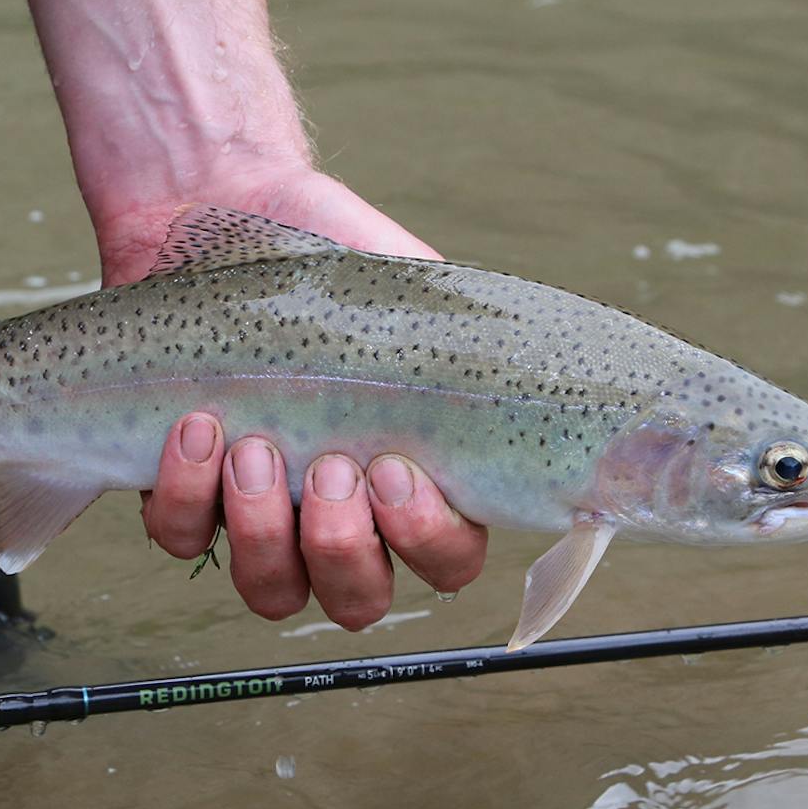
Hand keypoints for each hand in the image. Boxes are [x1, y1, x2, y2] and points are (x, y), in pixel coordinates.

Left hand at [10, 0, 485, 626]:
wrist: (224, 206)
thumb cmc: (335, 259)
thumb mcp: (431, 303)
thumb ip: (498, 362)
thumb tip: (627, 405)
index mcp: (418, 483)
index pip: (447, 564)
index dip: (428, 543)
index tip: (402, 472)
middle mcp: (340, 519)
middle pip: (357, 602)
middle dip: (343, 546)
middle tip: (330, 468)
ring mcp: (257, 515)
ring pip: (271, 590)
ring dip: (264, 530)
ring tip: (256, 446)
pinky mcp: (180, 493)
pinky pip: (184, 537)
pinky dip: (187, 493)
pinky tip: (194, 428)